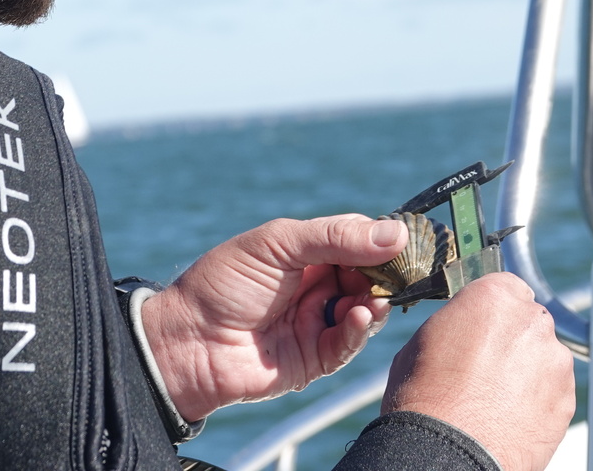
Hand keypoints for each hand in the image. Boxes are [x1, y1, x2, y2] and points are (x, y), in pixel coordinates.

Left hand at [138, 214, 404, 421]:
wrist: (188, 342)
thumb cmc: (223, 283)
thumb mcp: (278, 245)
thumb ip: (335, 238)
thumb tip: (395, 234)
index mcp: (303, 252)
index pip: (356, 240)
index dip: (379, 240)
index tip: (404, 239)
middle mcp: (314, 285)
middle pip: (368, 276)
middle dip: (385, 273)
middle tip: (401, 270)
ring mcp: (316, 322)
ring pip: (365, 310)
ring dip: (376, 301)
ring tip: (376, 296)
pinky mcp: (315, 358)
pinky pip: (348, 343)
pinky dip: (360, 329)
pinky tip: (361, 315)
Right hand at [382, 272, 574, 470]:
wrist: (449, 453)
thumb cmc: (427, 398)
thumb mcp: (422, 341)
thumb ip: (456, 323)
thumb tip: (464, 328)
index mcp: (493, 297)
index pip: (504, 284)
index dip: (490, 307)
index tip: (481, 323)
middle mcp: (532, 321)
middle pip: (527, 319)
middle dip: (510, 337)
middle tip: (483, 364)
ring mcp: (554, 361)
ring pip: (543, 355)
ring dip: (526, 368)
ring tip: (495, 396)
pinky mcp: (567, 399)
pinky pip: (553, 388)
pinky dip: (537, 397)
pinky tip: (509, 413)